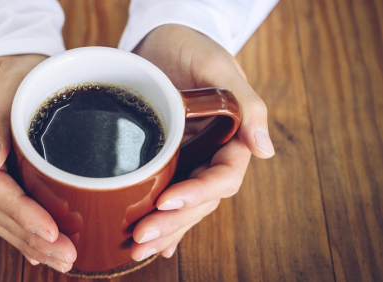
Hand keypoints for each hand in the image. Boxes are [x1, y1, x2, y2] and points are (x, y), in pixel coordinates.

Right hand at [0, 55, 76, 271]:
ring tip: (60, 259)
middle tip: (66, 256)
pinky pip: (1, 206)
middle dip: (31, 236)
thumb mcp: (12, 77)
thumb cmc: (20, 62)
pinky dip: (21, 231)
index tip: (51, 231)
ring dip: (28, 241)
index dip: (22, 212)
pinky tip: (39, 250)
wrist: (13, 54)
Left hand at [130, 24, 274, 259]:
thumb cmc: (191, 47)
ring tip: (137, 248)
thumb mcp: (217, 66)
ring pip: (184, 205)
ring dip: (165, 230)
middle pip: (201, 200)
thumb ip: (245, 105)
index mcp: (232, 138)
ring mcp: (191, 161)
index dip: (197, 193)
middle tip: (142, 236)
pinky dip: (164, 221)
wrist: (163, 42)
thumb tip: (265, 150)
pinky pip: (169, 195)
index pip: (222, 177)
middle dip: (174, 222)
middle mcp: (212, 155)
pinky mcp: (168, 161)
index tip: (167, 202)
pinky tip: (154, 244)